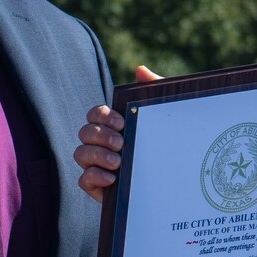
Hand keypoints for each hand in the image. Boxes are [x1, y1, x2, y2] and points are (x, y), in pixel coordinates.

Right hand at [74, 66, 162, 202]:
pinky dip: (94, 176)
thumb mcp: (164, 119)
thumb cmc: (167, 147)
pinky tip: (112, 178)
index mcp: (114, 128)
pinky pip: (83, 179)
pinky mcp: (97, 187)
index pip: (95, 115)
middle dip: (100, 135)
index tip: (122, 122)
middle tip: (121, 143)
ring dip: (97, 155)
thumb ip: (154, 91)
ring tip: (118, 162)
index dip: (102, 116)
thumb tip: (140, 70)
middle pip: (85, 132)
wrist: (175, 186)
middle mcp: (102, 145)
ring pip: (80, 153)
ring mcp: (98, 166)